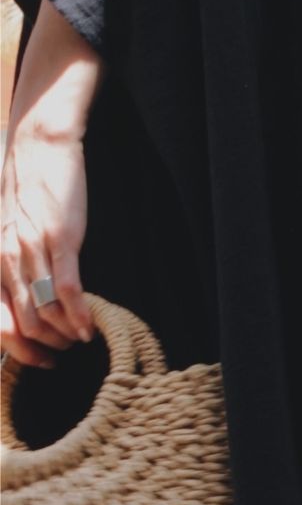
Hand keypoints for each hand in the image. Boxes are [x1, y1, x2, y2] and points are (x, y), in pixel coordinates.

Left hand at [1, 125, 95, 368]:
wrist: (39, 146)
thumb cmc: (28, 185)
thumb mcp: (10, 228)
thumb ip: (14, 257)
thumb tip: (29, 287)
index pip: (0, 321)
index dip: (20, 348)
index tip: (41, 358)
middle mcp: (7, 261)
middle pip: (24, 324)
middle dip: (45, 347)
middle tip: (65, 353)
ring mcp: (33, 251)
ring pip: (45, 311)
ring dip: (64, 334)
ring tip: (81, 340)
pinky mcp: (61, 239)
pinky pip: (68, 288)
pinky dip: (79, 314)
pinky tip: (89, 326)